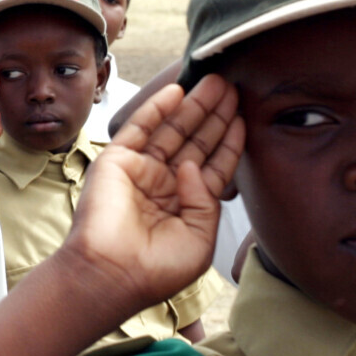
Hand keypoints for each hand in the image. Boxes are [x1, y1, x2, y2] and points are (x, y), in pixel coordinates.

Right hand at [60, 76, 242, 311]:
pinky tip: (178, 91)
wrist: (111, 274)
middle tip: (233, 87)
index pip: (214, 165)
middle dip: (215, 114)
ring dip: (193, 105)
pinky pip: (140, 128)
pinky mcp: (117, 160)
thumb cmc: (156, 268)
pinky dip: (158, 109)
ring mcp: (141, 170)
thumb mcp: (200, 239)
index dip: (229, 140)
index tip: (244, 116)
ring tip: (215, 82)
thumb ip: (206, 200)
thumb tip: (194, 165)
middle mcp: (165, 184)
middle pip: (196, 142)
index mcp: (186, 205)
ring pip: (172, 130)